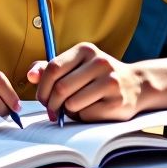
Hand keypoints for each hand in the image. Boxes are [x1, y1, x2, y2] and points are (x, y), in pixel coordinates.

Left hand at [29, 42, 143, 121]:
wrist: (136, 84)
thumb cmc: (98, 76)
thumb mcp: (76, 65)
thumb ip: (51, 68)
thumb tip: (30, 75)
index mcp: (85, 50)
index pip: (53, 68)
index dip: (42, 87)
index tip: (43, 99)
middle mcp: (99, 62)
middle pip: (61, 88)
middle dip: (52, 104)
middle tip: (53, 111)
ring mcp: (110, 82)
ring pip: (72, 103)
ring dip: (68, 111)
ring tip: (75, 108)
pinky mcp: (116, 102)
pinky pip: (86, 115)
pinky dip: (82, 117)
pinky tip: (90, 110)